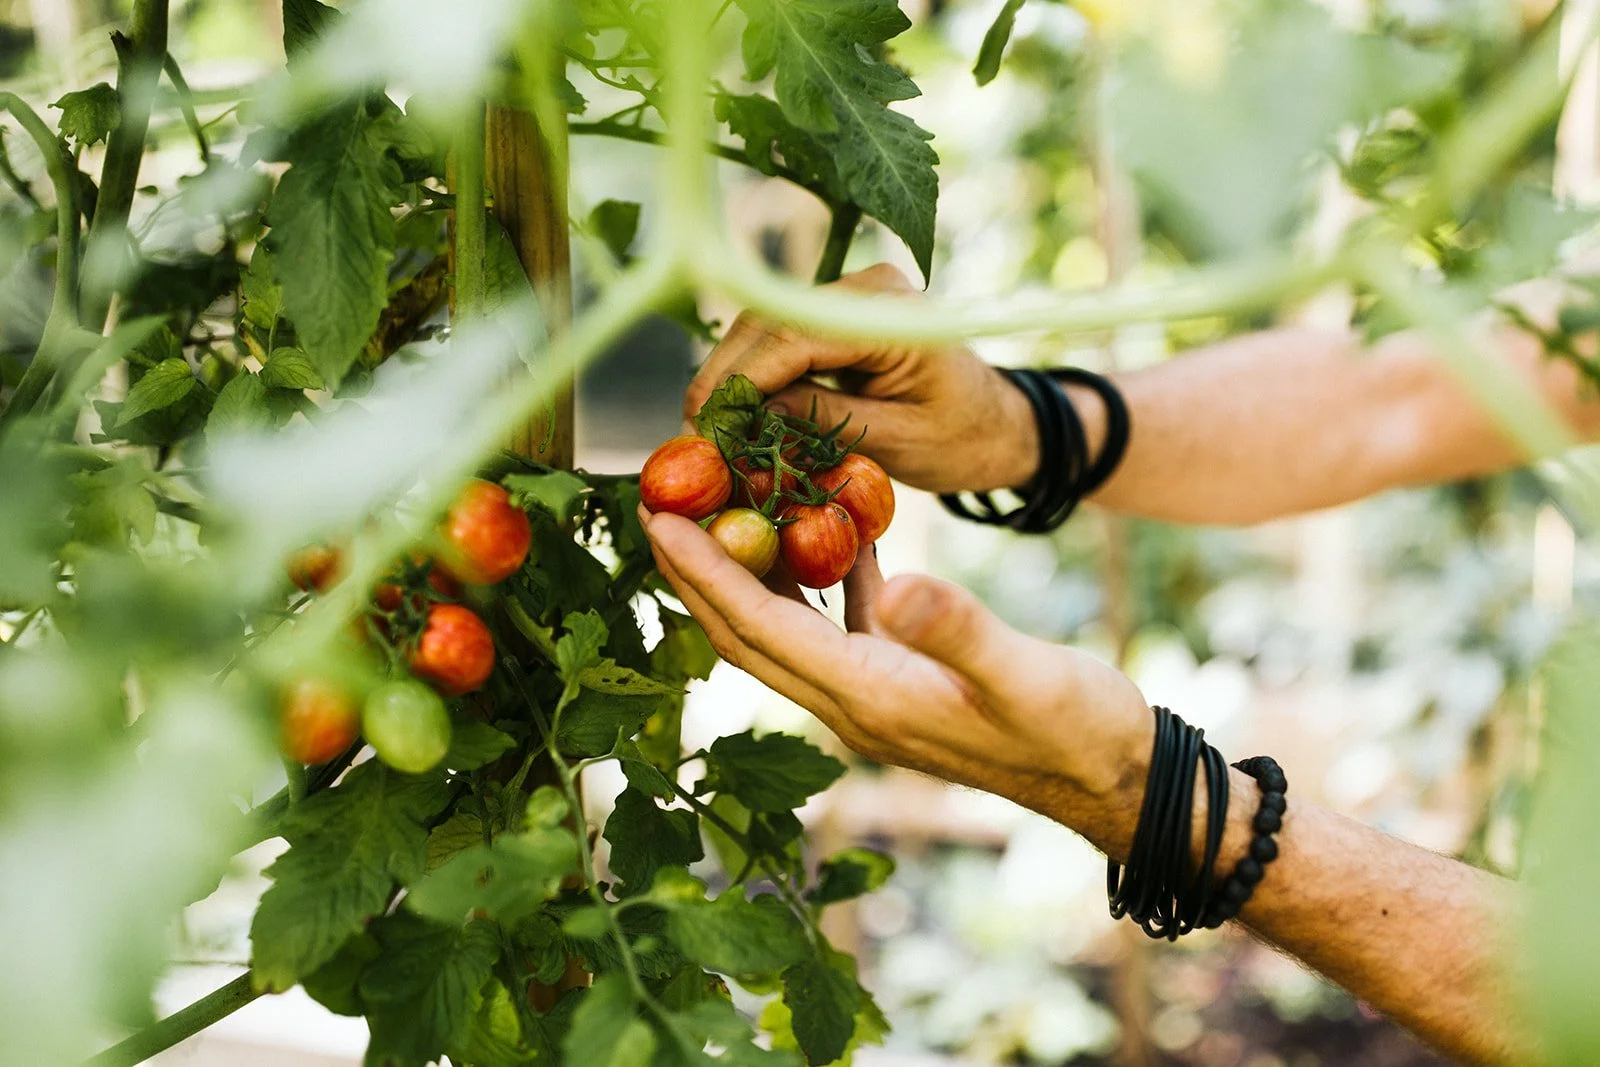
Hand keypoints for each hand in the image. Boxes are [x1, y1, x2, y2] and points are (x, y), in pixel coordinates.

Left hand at [642, 508, 1152, 823]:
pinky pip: (839, 621)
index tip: (658, 518)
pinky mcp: (903, 680)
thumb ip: (959, 630)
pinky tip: (830, 528)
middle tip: (661, 504)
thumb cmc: (1077, 730)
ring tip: (724, 507)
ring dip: (750, 572)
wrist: (1117, 777)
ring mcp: (876, 692)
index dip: (706, 573)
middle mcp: (854, 700)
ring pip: (788, 626)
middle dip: (699, 573)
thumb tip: (889, 588)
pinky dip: (821, 575)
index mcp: (868, 696)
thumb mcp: (1024, 675)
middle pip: (750, 632)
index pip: (761, 627)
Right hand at [684, 264, 1041, 494]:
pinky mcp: (835, 317)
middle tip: (691, 436)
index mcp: (888, 312)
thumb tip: (749, 418)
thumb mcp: (895, 442)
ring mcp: (847, 297)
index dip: (740, 382)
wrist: (1000, 424)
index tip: (704, 426)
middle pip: (766, 323)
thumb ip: (822, 420)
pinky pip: (779, 339)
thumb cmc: (962, 439)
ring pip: (763, 328)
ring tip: (705, 432)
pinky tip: (731, 416)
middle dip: (722, 378)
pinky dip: (751, 375)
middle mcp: (863, 288)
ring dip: (729, 377)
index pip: (792, 337)